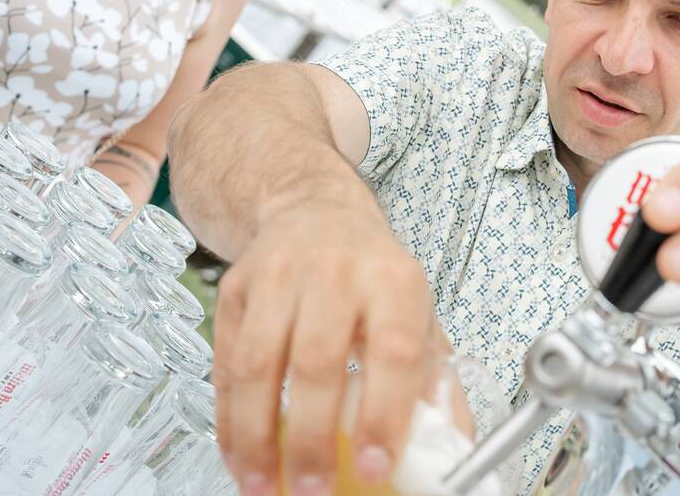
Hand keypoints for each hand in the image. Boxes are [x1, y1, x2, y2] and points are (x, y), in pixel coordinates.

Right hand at [212, 185, 442, 495]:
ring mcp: (278, 277)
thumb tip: (453, 453)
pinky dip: (228, 420)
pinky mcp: (236, 289)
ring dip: (257, 437)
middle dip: (311, 439)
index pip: (394, 352)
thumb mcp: (419, 316)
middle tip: (313, 492)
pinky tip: (239, 456)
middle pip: (317, 362)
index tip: (376, 468)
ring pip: (258, 365)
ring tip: (263, 486)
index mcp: (394, 282)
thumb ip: (435, 384)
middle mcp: (336, 272)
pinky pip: (225, 364)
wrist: (315, 211)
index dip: (384, 415)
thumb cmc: (373, 277)